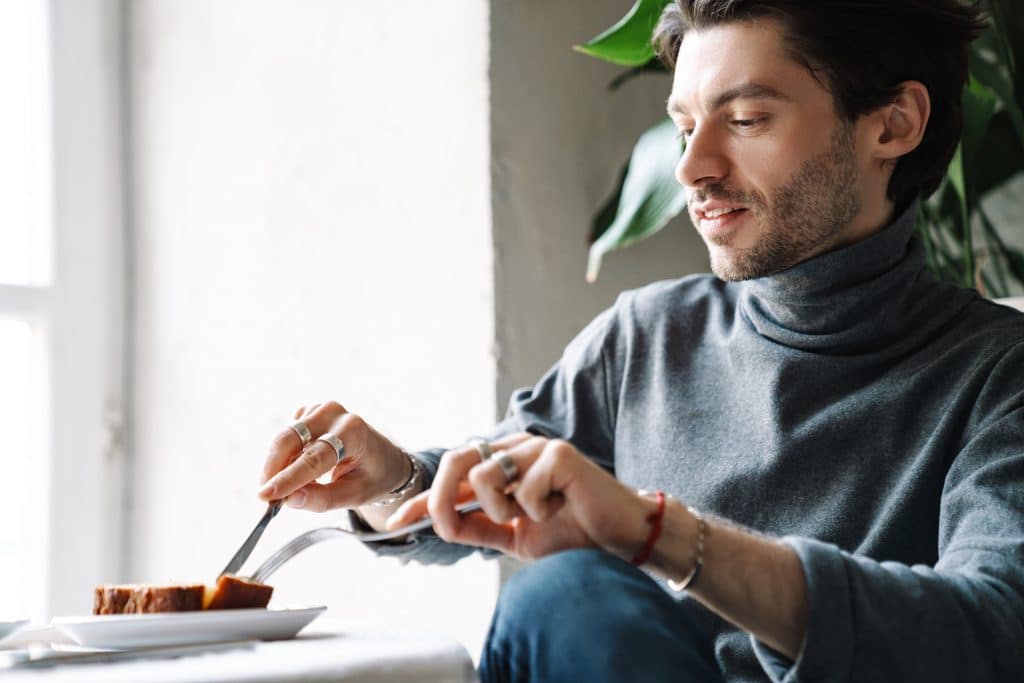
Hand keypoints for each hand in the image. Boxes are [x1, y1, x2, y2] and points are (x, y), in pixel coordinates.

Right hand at [258, 401, 412, 510]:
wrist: (384, 458)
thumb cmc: (372, 477)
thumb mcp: (355, 495)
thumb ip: (323, 499)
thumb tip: (288, 500)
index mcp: (353, 432)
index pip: (314, 458)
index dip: (288, 478)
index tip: (265, 496)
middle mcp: (335, 414)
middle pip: (290, 439)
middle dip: (273, 469)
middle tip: (265, 498)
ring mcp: (320, 409)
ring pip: (284, 438)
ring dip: (277, 466)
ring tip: (286, 490)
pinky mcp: (308, 412)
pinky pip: (286, 437)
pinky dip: (284, 457)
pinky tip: (298, 470)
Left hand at [385, 433, 653, 561]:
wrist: (618, 537)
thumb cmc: (570, 531)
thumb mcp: (514, 535)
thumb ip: (480, 526)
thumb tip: (440, 525)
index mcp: (503, 463)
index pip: (452, 475)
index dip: (421, 499)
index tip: (395, 524)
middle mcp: (515, 447)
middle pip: (456, 459)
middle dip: (441, 500)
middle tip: (452, 528)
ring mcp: (537, 446)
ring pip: (486, 476)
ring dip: (502, 509)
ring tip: (536, 514)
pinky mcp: (559, 454)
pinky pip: (524, 490)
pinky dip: (538, 510)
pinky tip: (561, 507)